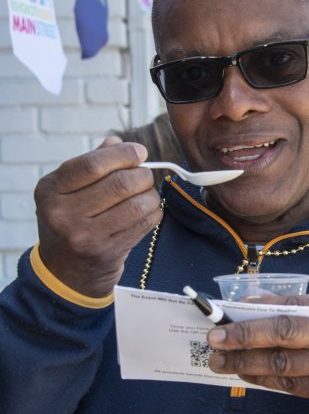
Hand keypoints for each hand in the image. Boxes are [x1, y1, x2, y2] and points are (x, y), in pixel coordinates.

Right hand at [34, 137, 162, 296]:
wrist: (66, 271)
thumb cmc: (71, 220)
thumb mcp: (67, 190)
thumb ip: (91, 163)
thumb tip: (118, 142)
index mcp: (50, 190)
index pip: (92, 164)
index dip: (123, 154)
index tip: (140, 152)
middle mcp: (63, 214)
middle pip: (119, 184)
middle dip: (141, 174)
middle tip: (145, 174)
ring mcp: (85, 236)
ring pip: (136, 205)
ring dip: (150, 194)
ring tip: (147, 193)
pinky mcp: (107, 252)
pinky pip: (143, 224)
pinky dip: (153, 212)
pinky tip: (148, 210)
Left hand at [207, 294, 308, 413]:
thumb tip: (257, 303)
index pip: (294, 304)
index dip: (257, 308)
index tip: (229, 312)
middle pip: (284, 330)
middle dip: (244, 334)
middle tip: (215, 337)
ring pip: (281, 361)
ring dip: (245, 361)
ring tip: (220, 361)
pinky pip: (289, 385)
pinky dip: (263, 379)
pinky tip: (245, 375)